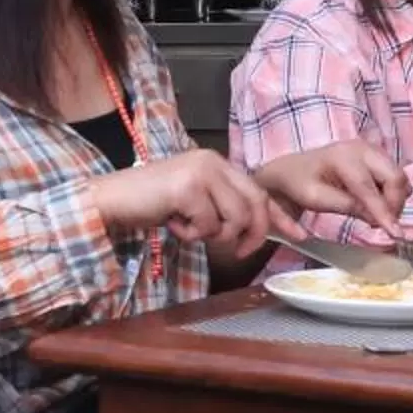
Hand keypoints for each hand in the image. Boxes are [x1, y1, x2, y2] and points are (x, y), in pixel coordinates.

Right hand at [90, 149, 282, 254]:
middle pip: (255, 205)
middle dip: (252, 234)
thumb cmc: (150, 202)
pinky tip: (174, 224)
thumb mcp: (194, 200)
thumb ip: (222, 205)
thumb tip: (254, 229)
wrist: (112, 199)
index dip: (280, 216)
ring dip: (214, 235)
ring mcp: (200, 173)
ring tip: (189, 228)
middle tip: (238, 250)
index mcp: (216, 162)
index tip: (299, 234)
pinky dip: (192, 235)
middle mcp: (212, 161)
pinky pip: (208, 225)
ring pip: (235, 218)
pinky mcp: (187, 188)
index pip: (259, 190)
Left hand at [255, 138, 409, 233]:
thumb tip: (376, 219)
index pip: (369, 188)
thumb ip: (346, 206)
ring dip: (395, 200)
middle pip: (396, 178)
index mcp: (343, 157)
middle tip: (383, 226)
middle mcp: (363, 149)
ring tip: (374, 215)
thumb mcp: (315, 199)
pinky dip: (392, 194)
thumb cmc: (299, 184)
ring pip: (400, 178)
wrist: (290, 170)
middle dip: (394, 205)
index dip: (383, 212)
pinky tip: (375, 203)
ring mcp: (373, 150)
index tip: (396, 234)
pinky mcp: (377, 157)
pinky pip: (396, 178)